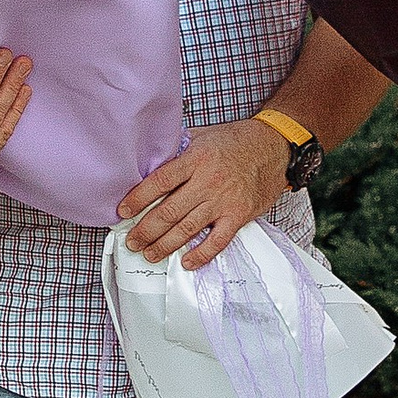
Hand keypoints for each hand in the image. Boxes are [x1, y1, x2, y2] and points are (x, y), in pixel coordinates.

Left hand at [119, 118, 291, 270]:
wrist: (274, 146)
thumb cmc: (237, 140)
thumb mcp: (203, 136)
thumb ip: (179, 150)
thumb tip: (152, 162)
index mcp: (195, 159)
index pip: (160, 182)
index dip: (138, 198)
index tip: (123, 211)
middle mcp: (207, 181)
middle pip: (169, 211)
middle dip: (146, 229)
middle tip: (133, 241)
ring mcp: (223, 200)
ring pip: (188, 228)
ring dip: (165, 244)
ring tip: (150, 253)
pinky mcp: (239, 215)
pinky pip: (217, 240)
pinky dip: (201, 254)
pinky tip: (186, 261)